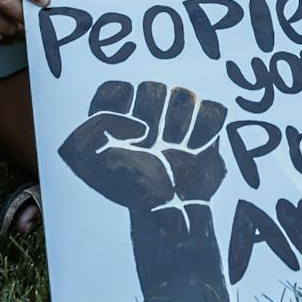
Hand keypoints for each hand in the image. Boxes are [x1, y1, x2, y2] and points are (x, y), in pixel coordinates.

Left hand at [58, 80, 231, 301]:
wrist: (168, 214)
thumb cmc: (130, 189)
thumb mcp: (88, 162)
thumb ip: (92, 130)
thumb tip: (140, 127)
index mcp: (117, 117)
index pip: (114, 90)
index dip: (118, 111)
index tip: (125, 140)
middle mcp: (147, 113)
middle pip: (152, 88)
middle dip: (152, 120)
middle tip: (151, 145)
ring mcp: (178, 119)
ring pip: (183, 94)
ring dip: (178, 123)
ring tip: (173, 147)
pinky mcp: (205, 129)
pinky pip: (213, 108)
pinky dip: (205, 127)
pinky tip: (195, 148)